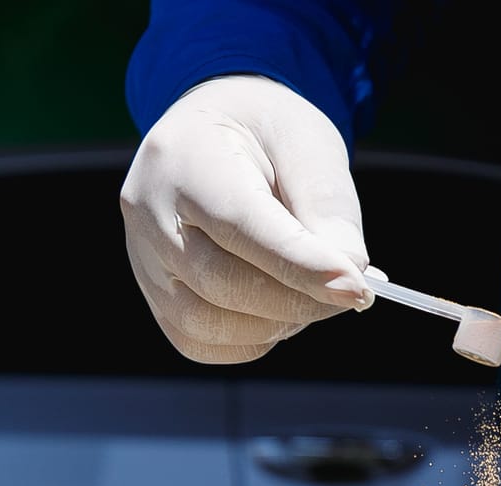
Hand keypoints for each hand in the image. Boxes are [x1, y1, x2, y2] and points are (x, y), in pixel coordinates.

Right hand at [120, 75, 370, 363]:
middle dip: (299, 298)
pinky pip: (200, 341)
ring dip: (277, 322)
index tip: (356, 289)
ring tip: (313, 292)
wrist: (219, 129)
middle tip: (351, 292)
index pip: (240, 224)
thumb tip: (349, 277)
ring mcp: (143, 258)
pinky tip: (281, 308)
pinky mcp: (155, 295)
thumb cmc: (268, 133)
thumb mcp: (309, 144)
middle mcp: (148, 210)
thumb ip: (329, 207)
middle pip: (221, 282)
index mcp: (184, 156)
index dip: (300, 264)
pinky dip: (252, 339)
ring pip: (207, 322)